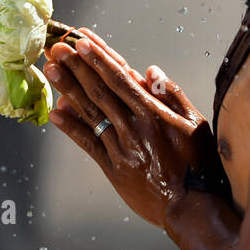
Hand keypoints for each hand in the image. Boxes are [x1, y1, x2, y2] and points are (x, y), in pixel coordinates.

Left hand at [43, 28, 216, 227]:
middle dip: (78, 66)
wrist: (191, 208)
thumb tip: (151, 72)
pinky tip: (56, 113)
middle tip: (58, 48)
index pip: (121, 79)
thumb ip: (172, 95)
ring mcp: (121, 148)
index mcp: (154, 113)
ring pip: (91, 113)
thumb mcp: (195, 123)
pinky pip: (88, 144)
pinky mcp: (113, 168)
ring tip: (52, 70)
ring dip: (69, 89)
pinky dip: (71, 128)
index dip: (100, 59)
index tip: (83, 41)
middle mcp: (134, 127)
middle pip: (100, 91)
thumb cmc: (197, 164)